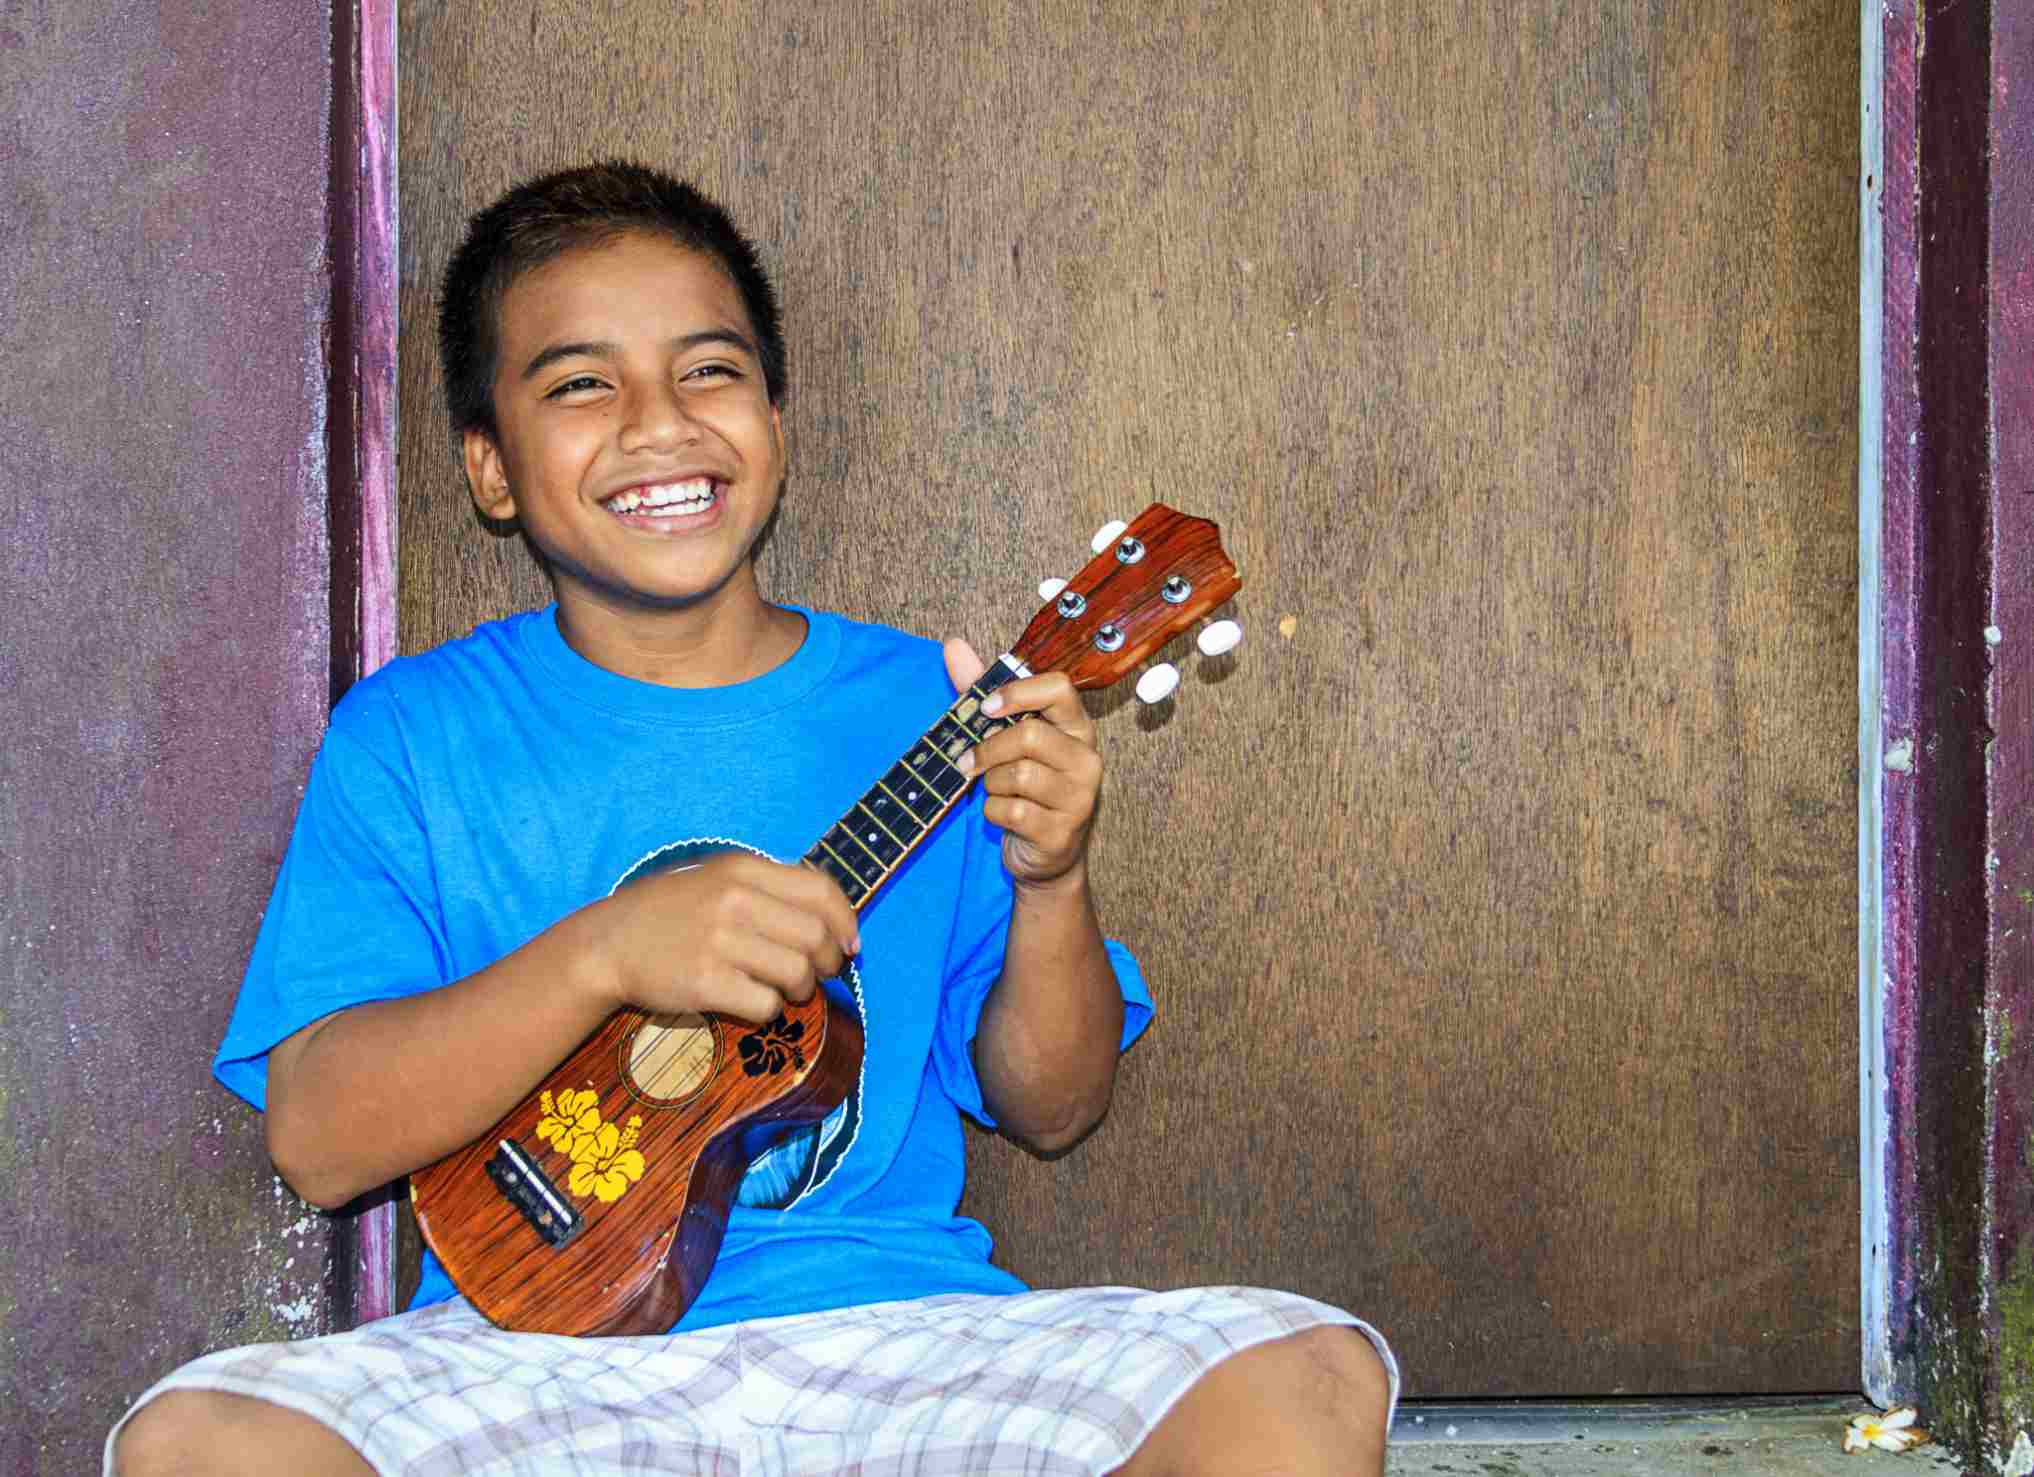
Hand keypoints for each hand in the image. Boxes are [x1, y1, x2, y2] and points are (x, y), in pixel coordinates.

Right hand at [588, 853, 858, 1022]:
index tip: (850, 945)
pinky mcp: (705, 982)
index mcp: (743, 869)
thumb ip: (769, 888)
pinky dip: (770, 1010)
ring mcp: (719, 941)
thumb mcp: (718, 879)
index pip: (821, 890)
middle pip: (816, 937)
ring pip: (797, 973)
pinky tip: (753, 1002)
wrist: (609, 943)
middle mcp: (735, 900)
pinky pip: (766, 1005)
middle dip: (828, 963)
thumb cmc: (670, 913)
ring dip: (802, 991)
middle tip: (819, 975)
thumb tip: (832, 918)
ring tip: (785, 991)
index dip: (846, 921)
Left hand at [944, 638, 1102, 890]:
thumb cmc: (1024, 787)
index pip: (1059, 688)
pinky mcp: (1062, 832)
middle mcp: (1086, 759)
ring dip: (991, 783)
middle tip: (967, 761)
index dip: (1017, 692)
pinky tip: (1001, 814)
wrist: (1044, 855)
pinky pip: (1013, 811)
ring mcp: (1079, 797)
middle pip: (1029, 735)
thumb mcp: (1004, 736)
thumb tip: (953, 646)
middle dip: (987, 749)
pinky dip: (993, 811)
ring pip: (1019, 775)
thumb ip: (982, 691)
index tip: (985, 708)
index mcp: (1076, 727)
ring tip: (994, 789)